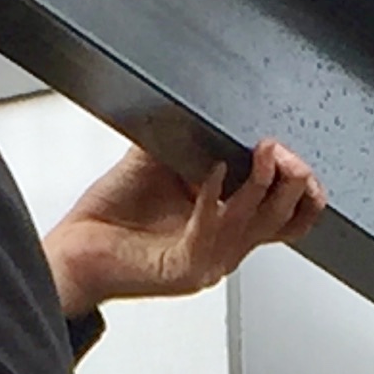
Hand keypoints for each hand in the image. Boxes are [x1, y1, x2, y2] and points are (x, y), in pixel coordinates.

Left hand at [41, 138, 326, 316]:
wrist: (70, 255)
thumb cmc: (109, 219)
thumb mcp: (158, 165)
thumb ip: (188, 141)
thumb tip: (205, 104)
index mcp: (225, 228)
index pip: (285, 217)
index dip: (303, 192)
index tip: (296, 157)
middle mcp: (222, 249)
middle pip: (280, 220)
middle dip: (293, 182)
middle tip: (285, 152)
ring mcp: (205, 262)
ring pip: (252, 225)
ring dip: (262, 185)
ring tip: (265, 151)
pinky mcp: (181, 269)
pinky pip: (209, 233)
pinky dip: (215, 200)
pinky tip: (215, 172)